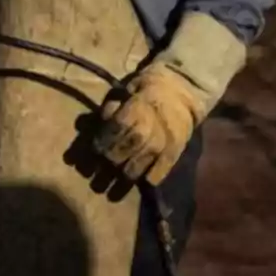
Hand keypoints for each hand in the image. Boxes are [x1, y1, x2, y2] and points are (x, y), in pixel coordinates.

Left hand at [94, 64, 205, 184]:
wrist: (182, 90)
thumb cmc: (148, 88)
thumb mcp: (128, 88)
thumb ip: (114, 105)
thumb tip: (101, 119)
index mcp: (139, 108)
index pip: (118, 128)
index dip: (104, 140)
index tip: (93, 150)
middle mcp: (152, 126)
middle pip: (129, 147)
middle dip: (111, 159)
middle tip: (98, 170)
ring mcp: (166, 140)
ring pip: (144, 160)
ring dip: (127, 174)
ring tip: (114, 186)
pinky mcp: (176, 150)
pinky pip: (164, 167)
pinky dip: (153, 177)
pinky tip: (142, 183)